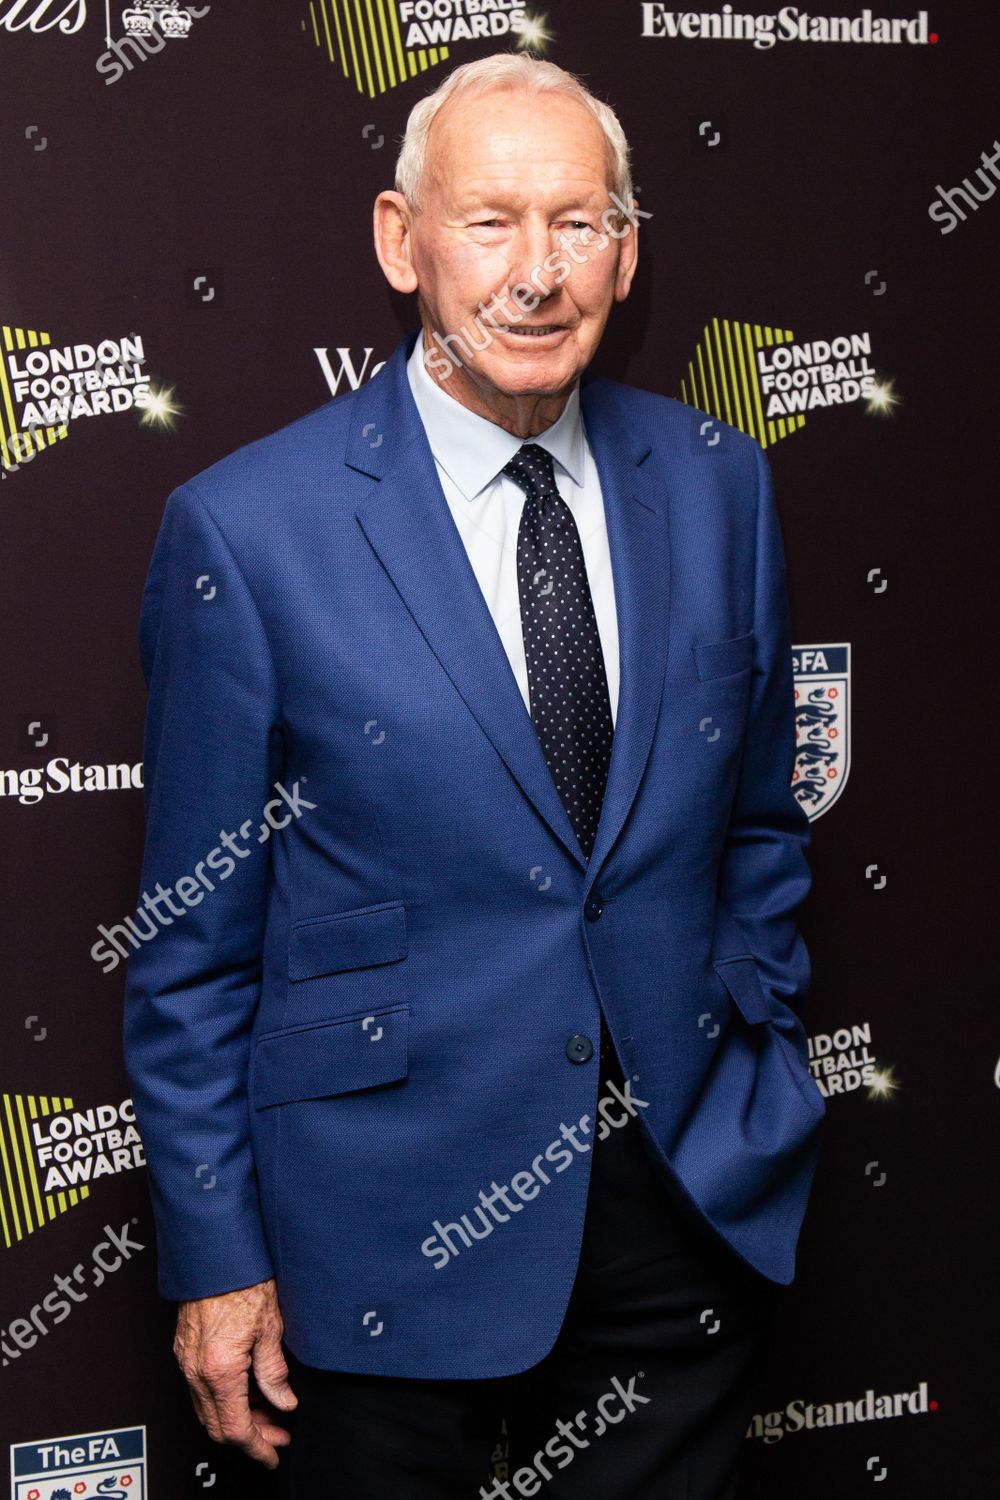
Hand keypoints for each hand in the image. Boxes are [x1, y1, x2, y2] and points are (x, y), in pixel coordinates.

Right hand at [174, 1277, 297, 1469]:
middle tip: (277, 1435)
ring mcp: (186, 1360)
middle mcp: (196, 1369)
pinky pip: (200, 1389)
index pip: (235, 1428)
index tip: (273, 1453)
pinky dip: (222, 1399)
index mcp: (219, 1369)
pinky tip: (245, 1391)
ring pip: (207, 1409)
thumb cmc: (242, 1277)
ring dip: (236, 1418)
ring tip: (267, 1412)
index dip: (257, 1446)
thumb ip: (274, 1371)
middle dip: (249, 1437)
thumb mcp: (270, 1326)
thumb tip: (283, 1401)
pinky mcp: (184, 1348)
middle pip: (217, 1426)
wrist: (215, 1251)